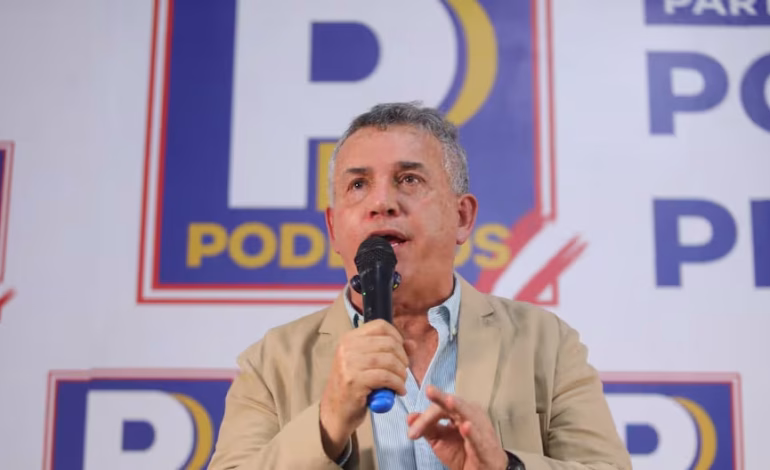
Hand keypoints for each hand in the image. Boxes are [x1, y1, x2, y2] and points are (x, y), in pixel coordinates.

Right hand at [319, 319, 408, 459]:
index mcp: (350, 338)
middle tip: (403, 372)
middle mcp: (348, 347)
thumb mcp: (369, 364)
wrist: (335, 411)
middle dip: (403, 358)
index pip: (380, 326)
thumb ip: (390, 351)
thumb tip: (412, 344)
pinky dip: (398, 384)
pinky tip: (399, 391)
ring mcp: (349, 364)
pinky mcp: (354, 381)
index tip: (401, 352)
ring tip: (401, 382)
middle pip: (389, 343)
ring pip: (389, 360)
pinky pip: (386, 377)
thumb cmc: (354, 386)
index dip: (396, 337)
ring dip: (402, 373)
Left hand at [407, 385, 508, 469]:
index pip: (439, 408)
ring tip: (448, 401)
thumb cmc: (464, 452)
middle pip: (452, 405)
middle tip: (429, 391)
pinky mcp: (486, 445)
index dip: (424, 418)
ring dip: (458, 407)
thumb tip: (410, 417)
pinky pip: (478, 438)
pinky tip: (465, 427)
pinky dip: (472, 432)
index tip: (412, 433)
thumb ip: (426, 427)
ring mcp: (480, 428)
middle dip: (439, 400)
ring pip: (467, 414)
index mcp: (458, 411)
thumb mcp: (440, 440)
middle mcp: (470, 414)